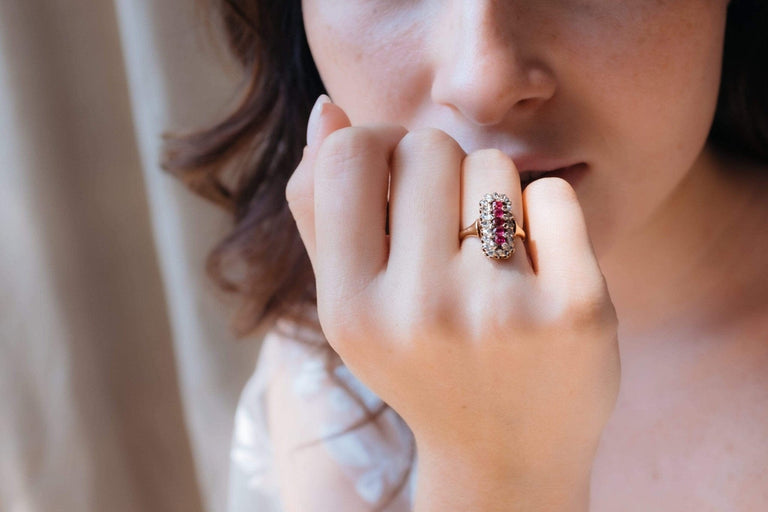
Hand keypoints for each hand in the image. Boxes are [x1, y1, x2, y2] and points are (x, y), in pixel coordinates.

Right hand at [286, 95, 619, 489]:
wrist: (505, 456)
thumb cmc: (420, 363)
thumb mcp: (351, 304)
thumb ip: (321, 210)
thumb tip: (327, 111)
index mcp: (350, 309)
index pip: (347, 155)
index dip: (374, 144)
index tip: (396, 175)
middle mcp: (421, 312)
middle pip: (428, 148)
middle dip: (439, 171)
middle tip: (448, 226)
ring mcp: (502, 313)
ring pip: (494, 167)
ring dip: (492, 194)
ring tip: (491, 255)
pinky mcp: (577, 311)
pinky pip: (554, 195)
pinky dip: (546, 213)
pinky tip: (537, 262)